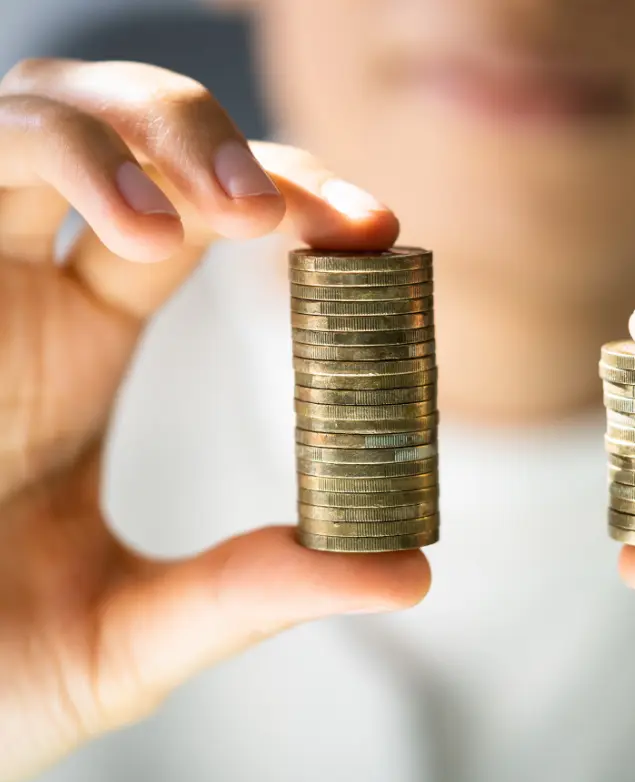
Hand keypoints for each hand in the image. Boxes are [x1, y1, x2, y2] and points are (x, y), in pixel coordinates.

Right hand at [0, 59, 429, 781]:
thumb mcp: (133, 631)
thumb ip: (254, 593)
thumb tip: (409, 576)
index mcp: (77, 341)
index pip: (197, 217)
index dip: (288, 200)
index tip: (376, 233)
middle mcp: (20, 288)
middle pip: (131, 138)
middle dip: (230, 144)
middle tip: (328, 220)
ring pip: (48, 112)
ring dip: (157, 131)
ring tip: (239, 218)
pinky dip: (71, 156)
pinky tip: (148, 230)